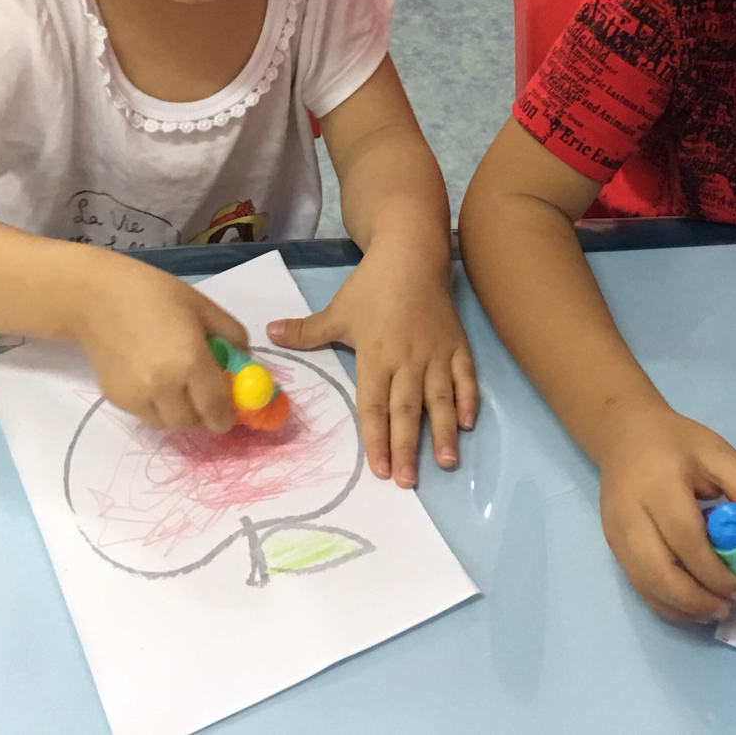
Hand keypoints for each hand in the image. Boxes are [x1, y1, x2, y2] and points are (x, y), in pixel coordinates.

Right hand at [74, 258, 249, 431]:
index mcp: (191, 361)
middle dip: (201, 413)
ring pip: (167, 423)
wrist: (97, 297)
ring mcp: (137, 396)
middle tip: (201, 395)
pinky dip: (154, 405)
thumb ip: (232, 336)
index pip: (216, 409)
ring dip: (177, 412)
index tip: (228, 412)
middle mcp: (164, 386)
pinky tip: (150, 377)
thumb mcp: (203, 307)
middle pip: (192, 423)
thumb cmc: (155, 294)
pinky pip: (145, 414)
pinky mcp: (116, 400)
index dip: (226, 416)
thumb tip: (244, 362)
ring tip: (174, 384)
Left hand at [266, 247, 475, 488]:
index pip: (375, 404)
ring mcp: (436, 353)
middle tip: (408, 480)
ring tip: (446, 461)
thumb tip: (268, 334)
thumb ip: (306, 331)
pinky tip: (467, 424)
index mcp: (376, 354)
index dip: (377, 437)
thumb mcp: (337, 309)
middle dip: (407, 447)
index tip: (379, 468)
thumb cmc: (371, 286)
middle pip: (407, 409)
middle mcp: (407, 359)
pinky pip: (465, 376)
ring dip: (442, 431)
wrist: (411, 255)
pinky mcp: (457, 344)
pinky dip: (467, 399)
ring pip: (439, 398)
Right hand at [594, 404, 735, 621]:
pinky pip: (639, 585)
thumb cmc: (678, 443)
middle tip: (729, 608)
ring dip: (682, 608)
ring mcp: (616, 534)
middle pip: (658, 573)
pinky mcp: (613, 546)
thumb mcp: (720, 454)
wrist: (624, 433)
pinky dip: (667, 603)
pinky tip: (692, 603)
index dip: (714, 572)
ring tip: (715, 610)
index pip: (685, 539)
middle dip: (696, 600)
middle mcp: (631, 515)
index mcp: (659, 486)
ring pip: (646, 586)